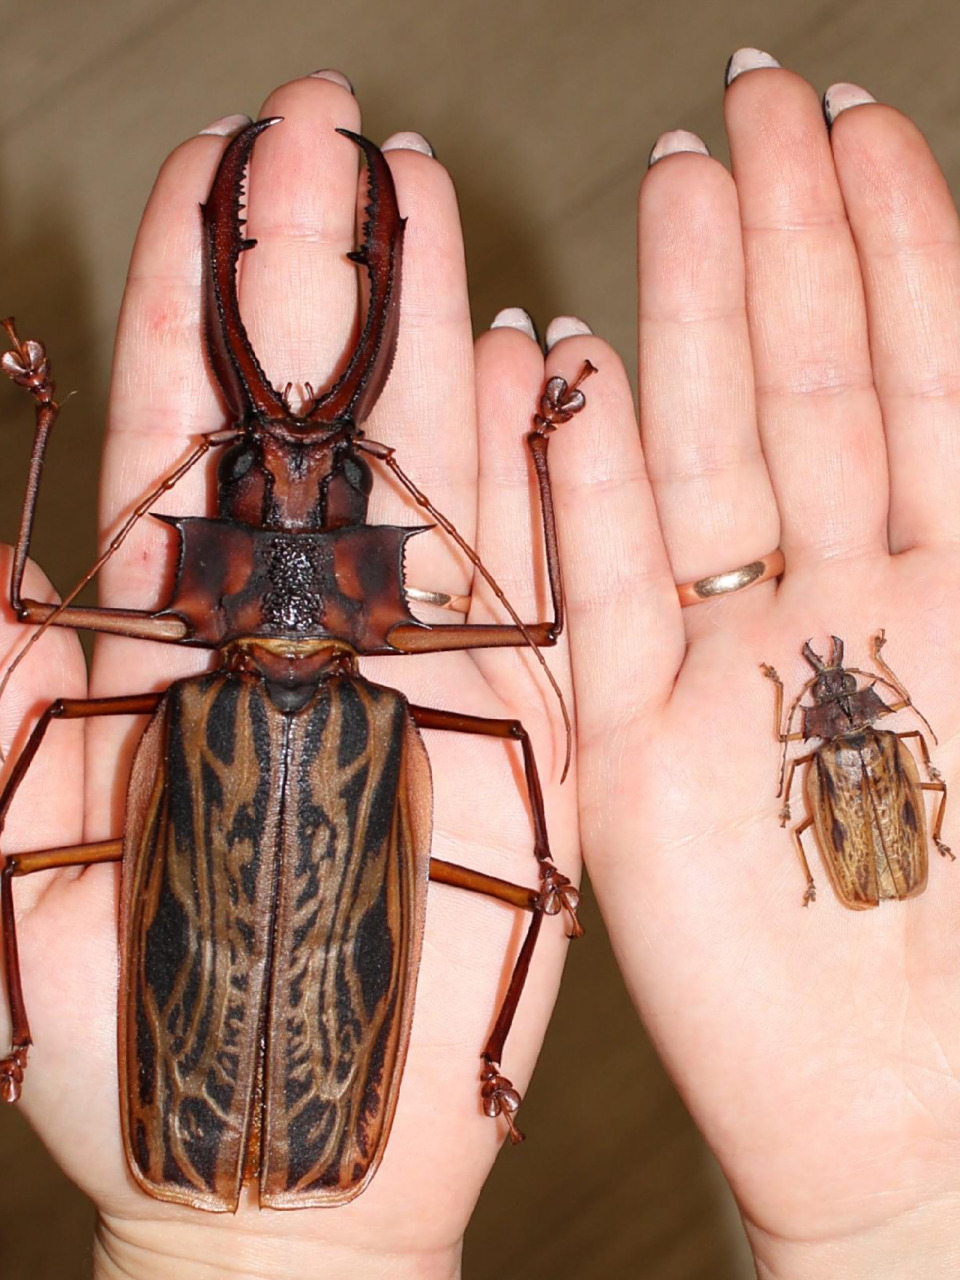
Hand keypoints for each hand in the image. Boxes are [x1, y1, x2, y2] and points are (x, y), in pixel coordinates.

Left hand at [0, 73, 583, 1279]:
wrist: (267, 1140)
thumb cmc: (123, 1015)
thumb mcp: (6, 822)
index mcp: (177, 620)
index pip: (188, 407)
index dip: (196, 277)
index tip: (212, 156)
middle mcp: (294, 612)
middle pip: (307, 401)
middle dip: (311, 253)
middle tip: (324, 121)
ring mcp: (406, 652)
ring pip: (418, 453)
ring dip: (420, 322)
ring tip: (421, 194)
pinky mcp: (504, 718)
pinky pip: (524, 565)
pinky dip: (527, 461)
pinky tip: (525, 360)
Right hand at [545, 52, 959, 1277]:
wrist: (901, 1123)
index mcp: (957, 593)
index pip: (927, 374)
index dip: (896, 242)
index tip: (857, 124)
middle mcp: (838, 604)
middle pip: (812, 386)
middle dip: (792, 237)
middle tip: (757, 104)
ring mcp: (726, 660)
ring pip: (708, 454)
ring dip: (693, 318)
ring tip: (679, 183)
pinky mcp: (632, 738)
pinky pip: (597, 585)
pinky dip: (578, 480)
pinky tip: (565, 369)